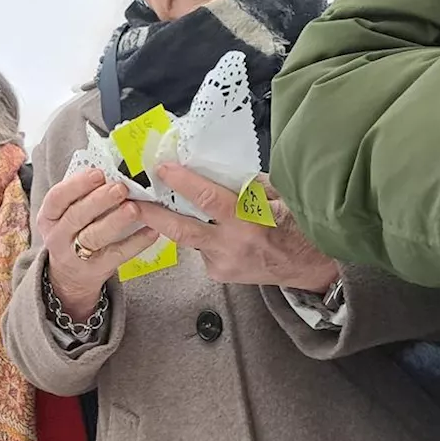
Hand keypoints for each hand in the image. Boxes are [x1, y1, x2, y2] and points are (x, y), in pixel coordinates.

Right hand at [39, 169, 160, 316]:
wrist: (69, 275)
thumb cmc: (74, 231)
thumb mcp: (67, 213)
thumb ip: (82, 194)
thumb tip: (113, 170)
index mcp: (49, 216)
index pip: (57, 198)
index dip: (77, 185)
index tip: (98, 173)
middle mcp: (58, 236)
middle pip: (76, 216)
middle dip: (99, 200)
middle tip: (120, 188)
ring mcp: (76, 255)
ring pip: (95, 236)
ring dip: (115, 221)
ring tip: (133, 208)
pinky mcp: (97, 268)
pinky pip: (118, 253)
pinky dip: (136, 242)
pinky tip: (151, 230)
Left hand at [134, 164, 338, 290]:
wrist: (310, 267)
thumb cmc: (296, 226)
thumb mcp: (277, 197)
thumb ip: (246, 184)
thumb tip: (213, 166)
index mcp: (248, 220)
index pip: (208, 199)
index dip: (183, 182)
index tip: (163, 168)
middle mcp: (231, 244)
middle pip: (181, 229)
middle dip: (152, 213)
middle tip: (130, 199)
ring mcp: (222, 263)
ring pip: (187, 238)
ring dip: (170, 222)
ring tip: (149, 206)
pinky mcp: (218, 274)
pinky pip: (200, 250)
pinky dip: (199, 237)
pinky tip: (205, 229)